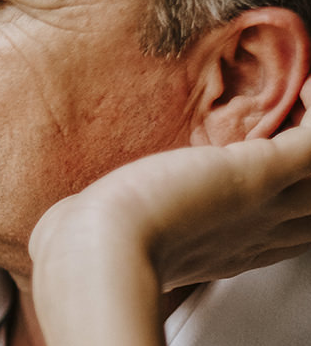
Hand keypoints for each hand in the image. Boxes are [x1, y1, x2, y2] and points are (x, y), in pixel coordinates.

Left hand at [31, 119, 310, 292]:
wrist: (94, 260)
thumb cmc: (85, 258)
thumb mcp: (103, 239)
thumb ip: (99, 227)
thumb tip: (60, 221)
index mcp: (222, 252)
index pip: (287, 230)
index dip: (297, 199)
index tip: (280, 158)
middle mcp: (253, 234)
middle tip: (303, 129)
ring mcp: (261, 205)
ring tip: (309, 100)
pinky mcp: (257, 174)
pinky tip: (308, 85)